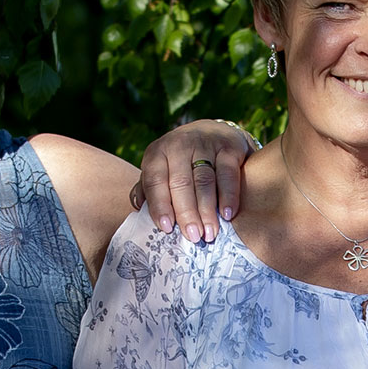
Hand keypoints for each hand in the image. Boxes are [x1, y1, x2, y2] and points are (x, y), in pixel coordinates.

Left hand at [130, 118, 257, 242]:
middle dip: (186, 212)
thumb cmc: (182, 160)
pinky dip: (228, 196)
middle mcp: (179, 145)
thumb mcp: (162, 167)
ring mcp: (205, 144)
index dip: (159, 205)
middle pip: (181, 183)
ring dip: (207, 210)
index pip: (154, 180)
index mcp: (157, 153)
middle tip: (192, 236)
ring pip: (204, 181)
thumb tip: (138, 207)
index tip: (167, 228)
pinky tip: (227, 214)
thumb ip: (148, 187)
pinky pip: (228, 174)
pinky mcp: (228, 147)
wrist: (214, 131)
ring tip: (210, 233)